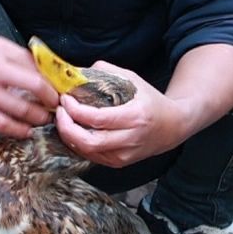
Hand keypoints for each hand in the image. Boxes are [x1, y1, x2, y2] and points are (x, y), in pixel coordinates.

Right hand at [0, 35, 59, 138]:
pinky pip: (1, 124)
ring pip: (20, 109)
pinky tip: (25, 131)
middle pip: (34, 87)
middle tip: (57, 107)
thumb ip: (16, 56)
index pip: (37, 67)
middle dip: (51, 101)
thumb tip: (45, 70)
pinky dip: (18, 130)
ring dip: (38, 118)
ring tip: (43, 120)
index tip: (60, 90)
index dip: (53, 81)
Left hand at [54, 60, 185, 167]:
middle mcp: (131, 139)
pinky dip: (78, 145)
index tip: (65, 99)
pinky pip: (92, 157)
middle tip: (58, 112)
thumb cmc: (151, 101)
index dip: (75, 111)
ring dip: (69, 136)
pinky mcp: (120, 163)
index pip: (97, 119)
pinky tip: (73, 131)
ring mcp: (125, 154)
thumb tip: (79, 70)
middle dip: (66, 127)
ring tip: (63, 120)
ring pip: (88, 152)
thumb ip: (107, 73)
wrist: (173, 127)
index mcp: (135, 117)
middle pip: (89, 142)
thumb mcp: (134, 80)